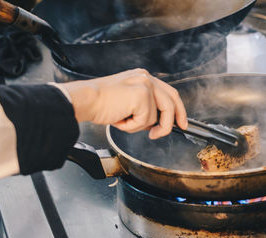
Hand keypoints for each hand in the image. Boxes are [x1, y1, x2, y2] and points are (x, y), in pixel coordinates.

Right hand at [61, 68, 187, 138]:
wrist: (84, 100)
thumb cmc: (98, 103)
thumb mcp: (125, 101)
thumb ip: (142, 106)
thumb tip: (155, 123)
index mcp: (142, 78)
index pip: (168, 93)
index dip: (177, 109)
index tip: (180, 122)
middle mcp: (145, 78)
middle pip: (172, 101)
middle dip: (174, 120)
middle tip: (168, 131)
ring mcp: (145, 85)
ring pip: (157, 116)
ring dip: (140, 125)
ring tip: (123, 121)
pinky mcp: (142, 95)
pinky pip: (145, 121)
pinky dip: (131, 126)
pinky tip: (119, 119)